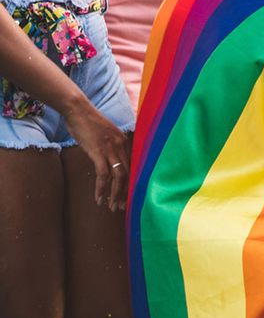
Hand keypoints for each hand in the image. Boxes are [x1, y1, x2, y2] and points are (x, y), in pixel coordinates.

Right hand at [62, 96, 128, 210]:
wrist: (78, 110)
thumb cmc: (88, 122)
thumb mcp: (104, 134)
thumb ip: (110, 146)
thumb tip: (108, 160)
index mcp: (124, 141)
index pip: (132, 166)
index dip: (131, 183)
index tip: (128, 196)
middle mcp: (122, 145)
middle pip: (128, 173)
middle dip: (125, 192)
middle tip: (121, 207)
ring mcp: (111, 148)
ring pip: (119, 176)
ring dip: (115, 194)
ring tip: (111, 207)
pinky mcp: (98, 151)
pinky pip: (103, 174)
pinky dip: (101, 188)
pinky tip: (98, 199)